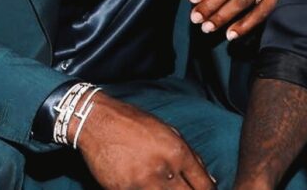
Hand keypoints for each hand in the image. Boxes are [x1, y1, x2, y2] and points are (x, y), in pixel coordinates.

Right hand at [75, 92, 214, 188]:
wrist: (97, 122)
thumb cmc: (135, 124)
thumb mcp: (169, 132)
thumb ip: (191, 156)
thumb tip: (209, 179)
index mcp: (177, 153)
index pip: (203, 185)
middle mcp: (162, 170)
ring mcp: (142, 184)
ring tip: (161, 185)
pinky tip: (145, 187)